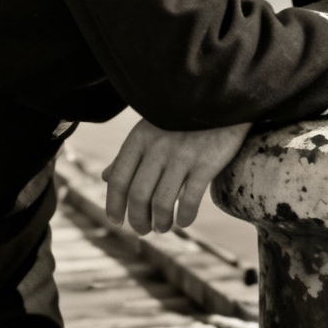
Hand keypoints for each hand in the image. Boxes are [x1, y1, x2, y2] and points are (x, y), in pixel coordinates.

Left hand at [101, 118, 251, 234]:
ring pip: (162, 202)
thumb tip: (106, 177)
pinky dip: (184, 217)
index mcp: (140, 138)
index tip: (116, 221)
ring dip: (160, 222)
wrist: (222, 98)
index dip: (114, 205)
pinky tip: (184, 219)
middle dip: (138, 219)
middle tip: (143, 229)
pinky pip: (189, 200)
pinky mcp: (206, 162)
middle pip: (138, 196)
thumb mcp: (151, 128)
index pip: (119, 180)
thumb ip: (130, 153)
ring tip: (163, 226)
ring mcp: (183, 155)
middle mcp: (158, 147)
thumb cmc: (182, 117)